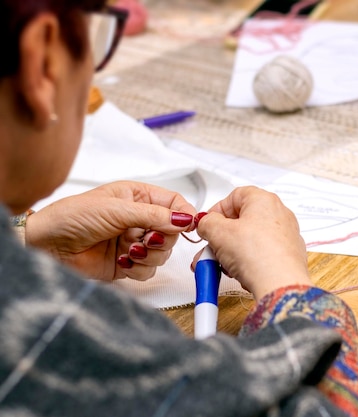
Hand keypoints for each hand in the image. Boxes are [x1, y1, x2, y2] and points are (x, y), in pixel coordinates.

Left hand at [26, 181, 196, 280]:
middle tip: (145, 239)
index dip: (185, 214)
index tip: (190, 225)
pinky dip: (139, 269)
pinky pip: (149, 270)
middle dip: (162, 238)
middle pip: (172, 232)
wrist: (47, 246)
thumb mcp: (118, 209)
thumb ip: (155, 215)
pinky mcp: (127, 264)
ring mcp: (134, 242)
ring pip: (163, 253)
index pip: (174, 203)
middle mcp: (139, 219)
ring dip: (149, 255)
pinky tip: (122, 262)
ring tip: (129, 251)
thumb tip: (186, 219)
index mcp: (138, 197)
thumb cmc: (73, 216)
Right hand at [194, 186, 311, 299]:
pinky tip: (240, 272)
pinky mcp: (289, 255)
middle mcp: (279, 213)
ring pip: (252, 238)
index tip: (207, 224)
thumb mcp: (218, 233)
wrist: (280, 284)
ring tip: (223, 265)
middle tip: (211, 248)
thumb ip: (207, 223)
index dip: (217, 210)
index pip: (235, 196)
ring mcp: (287, 234)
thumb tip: (206, 222)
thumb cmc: (258, 255)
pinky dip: (249, 260)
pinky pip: (263, 252)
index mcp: (264, 199)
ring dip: (233, 251)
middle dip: (222, 236)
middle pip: (243, 219)